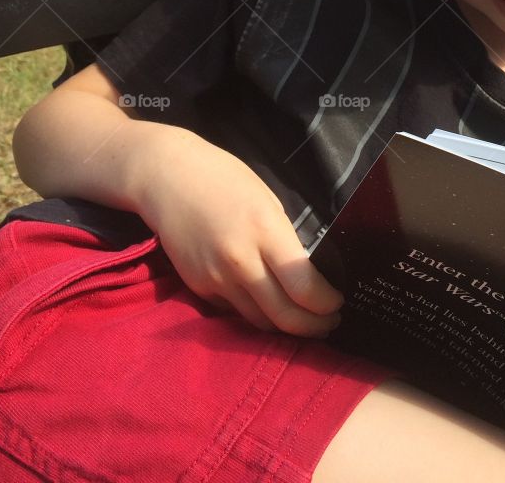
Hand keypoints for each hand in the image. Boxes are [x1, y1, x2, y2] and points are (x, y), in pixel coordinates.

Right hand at [135, 128, 342, 337]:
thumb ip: (282, 239)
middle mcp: (240, 260)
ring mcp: (216, 278)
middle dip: (314, 327)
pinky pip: (234, 312)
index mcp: (264, 230)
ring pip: (259, 322)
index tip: (337, 303)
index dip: (327, 305)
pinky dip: (254, 313)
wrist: (167, 178)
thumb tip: (304, 274)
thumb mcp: (266, 199)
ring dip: (285, 327)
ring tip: (303, 319)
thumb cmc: (223, 177)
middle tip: (329, 323)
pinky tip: (266, 304)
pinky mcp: (198, 287)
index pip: (304, 287)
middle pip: (284, 316)